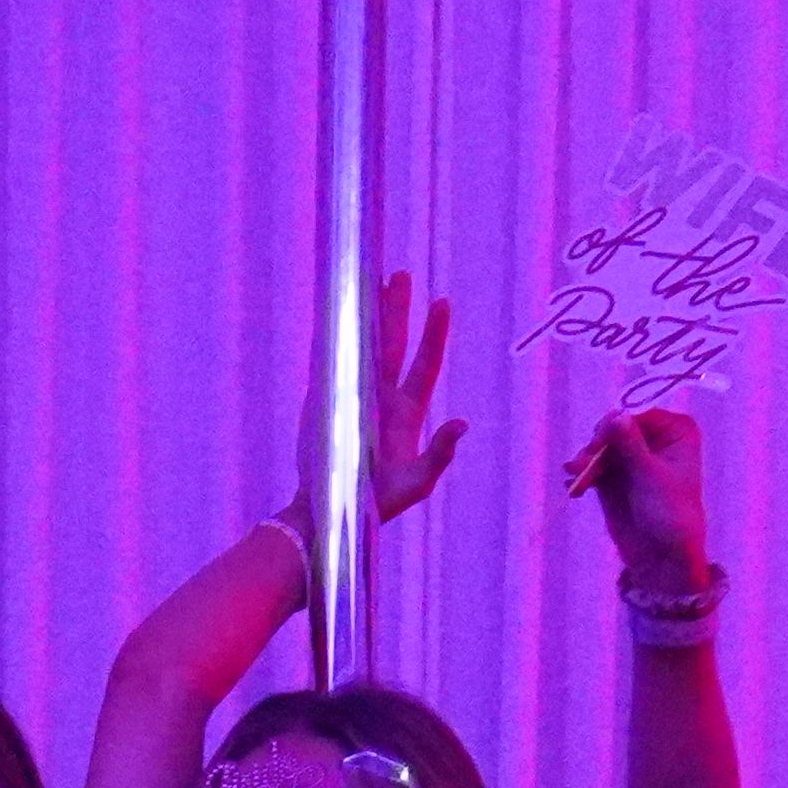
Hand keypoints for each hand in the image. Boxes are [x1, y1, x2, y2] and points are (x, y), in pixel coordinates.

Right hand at [288, 274, 465, 541]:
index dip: (434, 334)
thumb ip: (440, 454)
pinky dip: (330, 335)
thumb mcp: (418, 483)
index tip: (441, 302)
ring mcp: (352, 394)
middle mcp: (381, 397)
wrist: (333, 512)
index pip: (424, 364)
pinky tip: (331, 313)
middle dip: (397, 310)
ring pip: (362, 345)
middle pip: (392, 343)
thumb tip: (462, 424)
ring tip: (368, 281)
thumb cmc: (379, 503)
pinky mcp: (325, 399)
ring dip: (365, 315)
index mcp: (406, 412)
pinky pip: (329, 359)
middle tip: (400, 274)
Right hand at [559, 404, 712, 578]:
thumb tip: (615, 415)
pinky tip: (574, 486)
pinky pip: (594, 465)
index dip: (618, 422)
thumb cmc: (670, 515)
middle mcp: (654, 438)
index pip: (640, 413)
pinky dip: (583, 474)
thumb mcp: (650, 476)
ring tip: (575, 476)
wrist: (663, 559)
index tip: (600, 437)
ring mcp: (632, 456)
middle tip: (584, 462)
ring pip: (603, 446)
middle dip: (598, 444)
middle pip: (617, 427)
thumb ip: (630, 445)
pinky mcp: (615, 476)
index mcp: (676, 431)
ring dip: (586, 460)